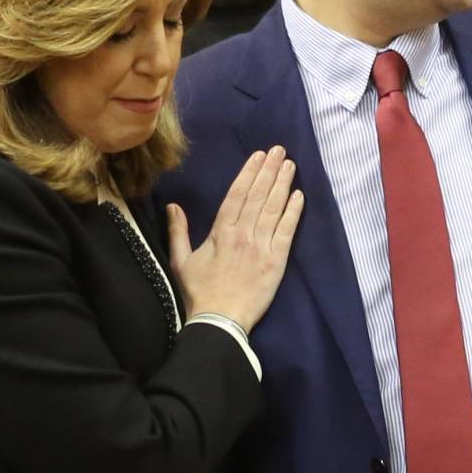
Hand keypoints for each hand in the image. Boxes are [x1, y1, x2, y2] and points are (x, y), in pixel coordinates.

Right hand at [168, 147, 302, 331]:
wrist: (220, 322)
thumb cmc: (199, 293)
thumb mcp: (180, 261)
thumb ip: (178, 231)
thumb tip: (172, 206)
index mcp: (220, 232)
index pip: (237, 195)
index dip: (249, 173)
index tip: (259, 155)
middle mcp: (242, 234)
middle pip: (258, 196)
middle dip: (269, 171)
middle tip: (280, 150)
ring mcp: (261, 247)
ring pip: (273, 208)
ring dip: (283, 184)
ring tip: (290, 165)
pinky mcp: (276, 261)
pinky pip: (287, 232)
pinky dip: (294, 212)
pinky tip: (299, 196)